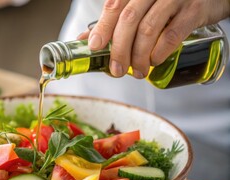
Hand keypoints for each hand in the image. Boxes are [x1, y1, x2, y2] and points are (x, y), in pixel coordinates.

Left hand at [78, 0, 229, 77]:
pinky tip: (154, 62)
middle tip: (116, 70)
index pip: (114, 6)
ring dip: (138, 56)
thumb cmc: (168, 3)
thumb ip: (114, 21)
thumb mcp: (140, 8)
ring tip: (137, 72)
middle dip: (119, 49)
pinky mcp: (194, 10)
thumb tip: (86, 40)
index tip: (95, 47)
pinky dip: (160, 52)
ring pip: (148, 29)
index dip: (103, 28)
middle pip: (129, 20)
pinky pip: (172, 34)